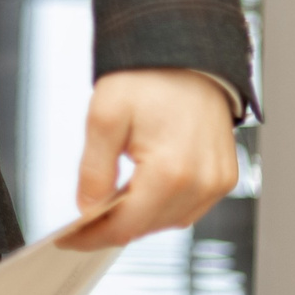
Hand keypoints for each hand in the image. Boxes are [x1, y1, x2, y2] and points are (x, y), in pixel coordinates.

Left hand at [59, 69, 239, 249]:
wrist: (188, 54)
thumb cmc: (148, 78)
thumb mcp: (104, 116)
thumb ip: (94, 170)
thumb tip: (88, 209)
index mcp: (170, 171)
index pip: (126, 226)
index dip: (93, 237)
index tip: (69, 240)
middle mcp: (201, 183)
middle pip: (147, 227)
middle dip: (112, 229)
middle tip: (81, 227)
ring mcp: (217, 182)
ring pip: (169, 222)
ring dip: (139, 219)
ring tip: (109, 207)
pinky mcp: (225, 177)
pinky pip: (190, 208)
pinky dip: (163, 208)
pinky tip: (142, 195)